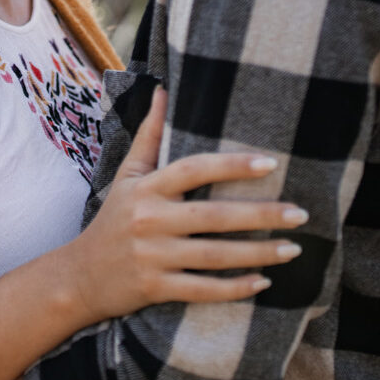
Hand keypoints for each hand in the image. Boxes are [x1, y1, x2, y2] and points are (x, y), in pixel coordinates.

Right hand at [60, 91, 306, 324]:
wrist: (79, 277)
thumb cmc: (112, 220)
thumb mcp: (126, 176)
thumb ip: (148, 135)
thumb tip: (163, 90)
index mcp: (147, 189)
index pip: (194, 170)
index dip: (232, 166)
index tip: (270, 163)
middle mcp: (149, 221)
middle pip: (214, 217)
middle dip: (261, 215)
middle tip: (300, 214)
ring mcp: (153, 257)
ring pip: (215, 256)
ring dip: (258, 254)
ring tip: (293, 249)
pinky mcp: (156, 288)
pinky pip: (203, 290)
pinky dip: (235, 289)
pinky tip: (263, 283)